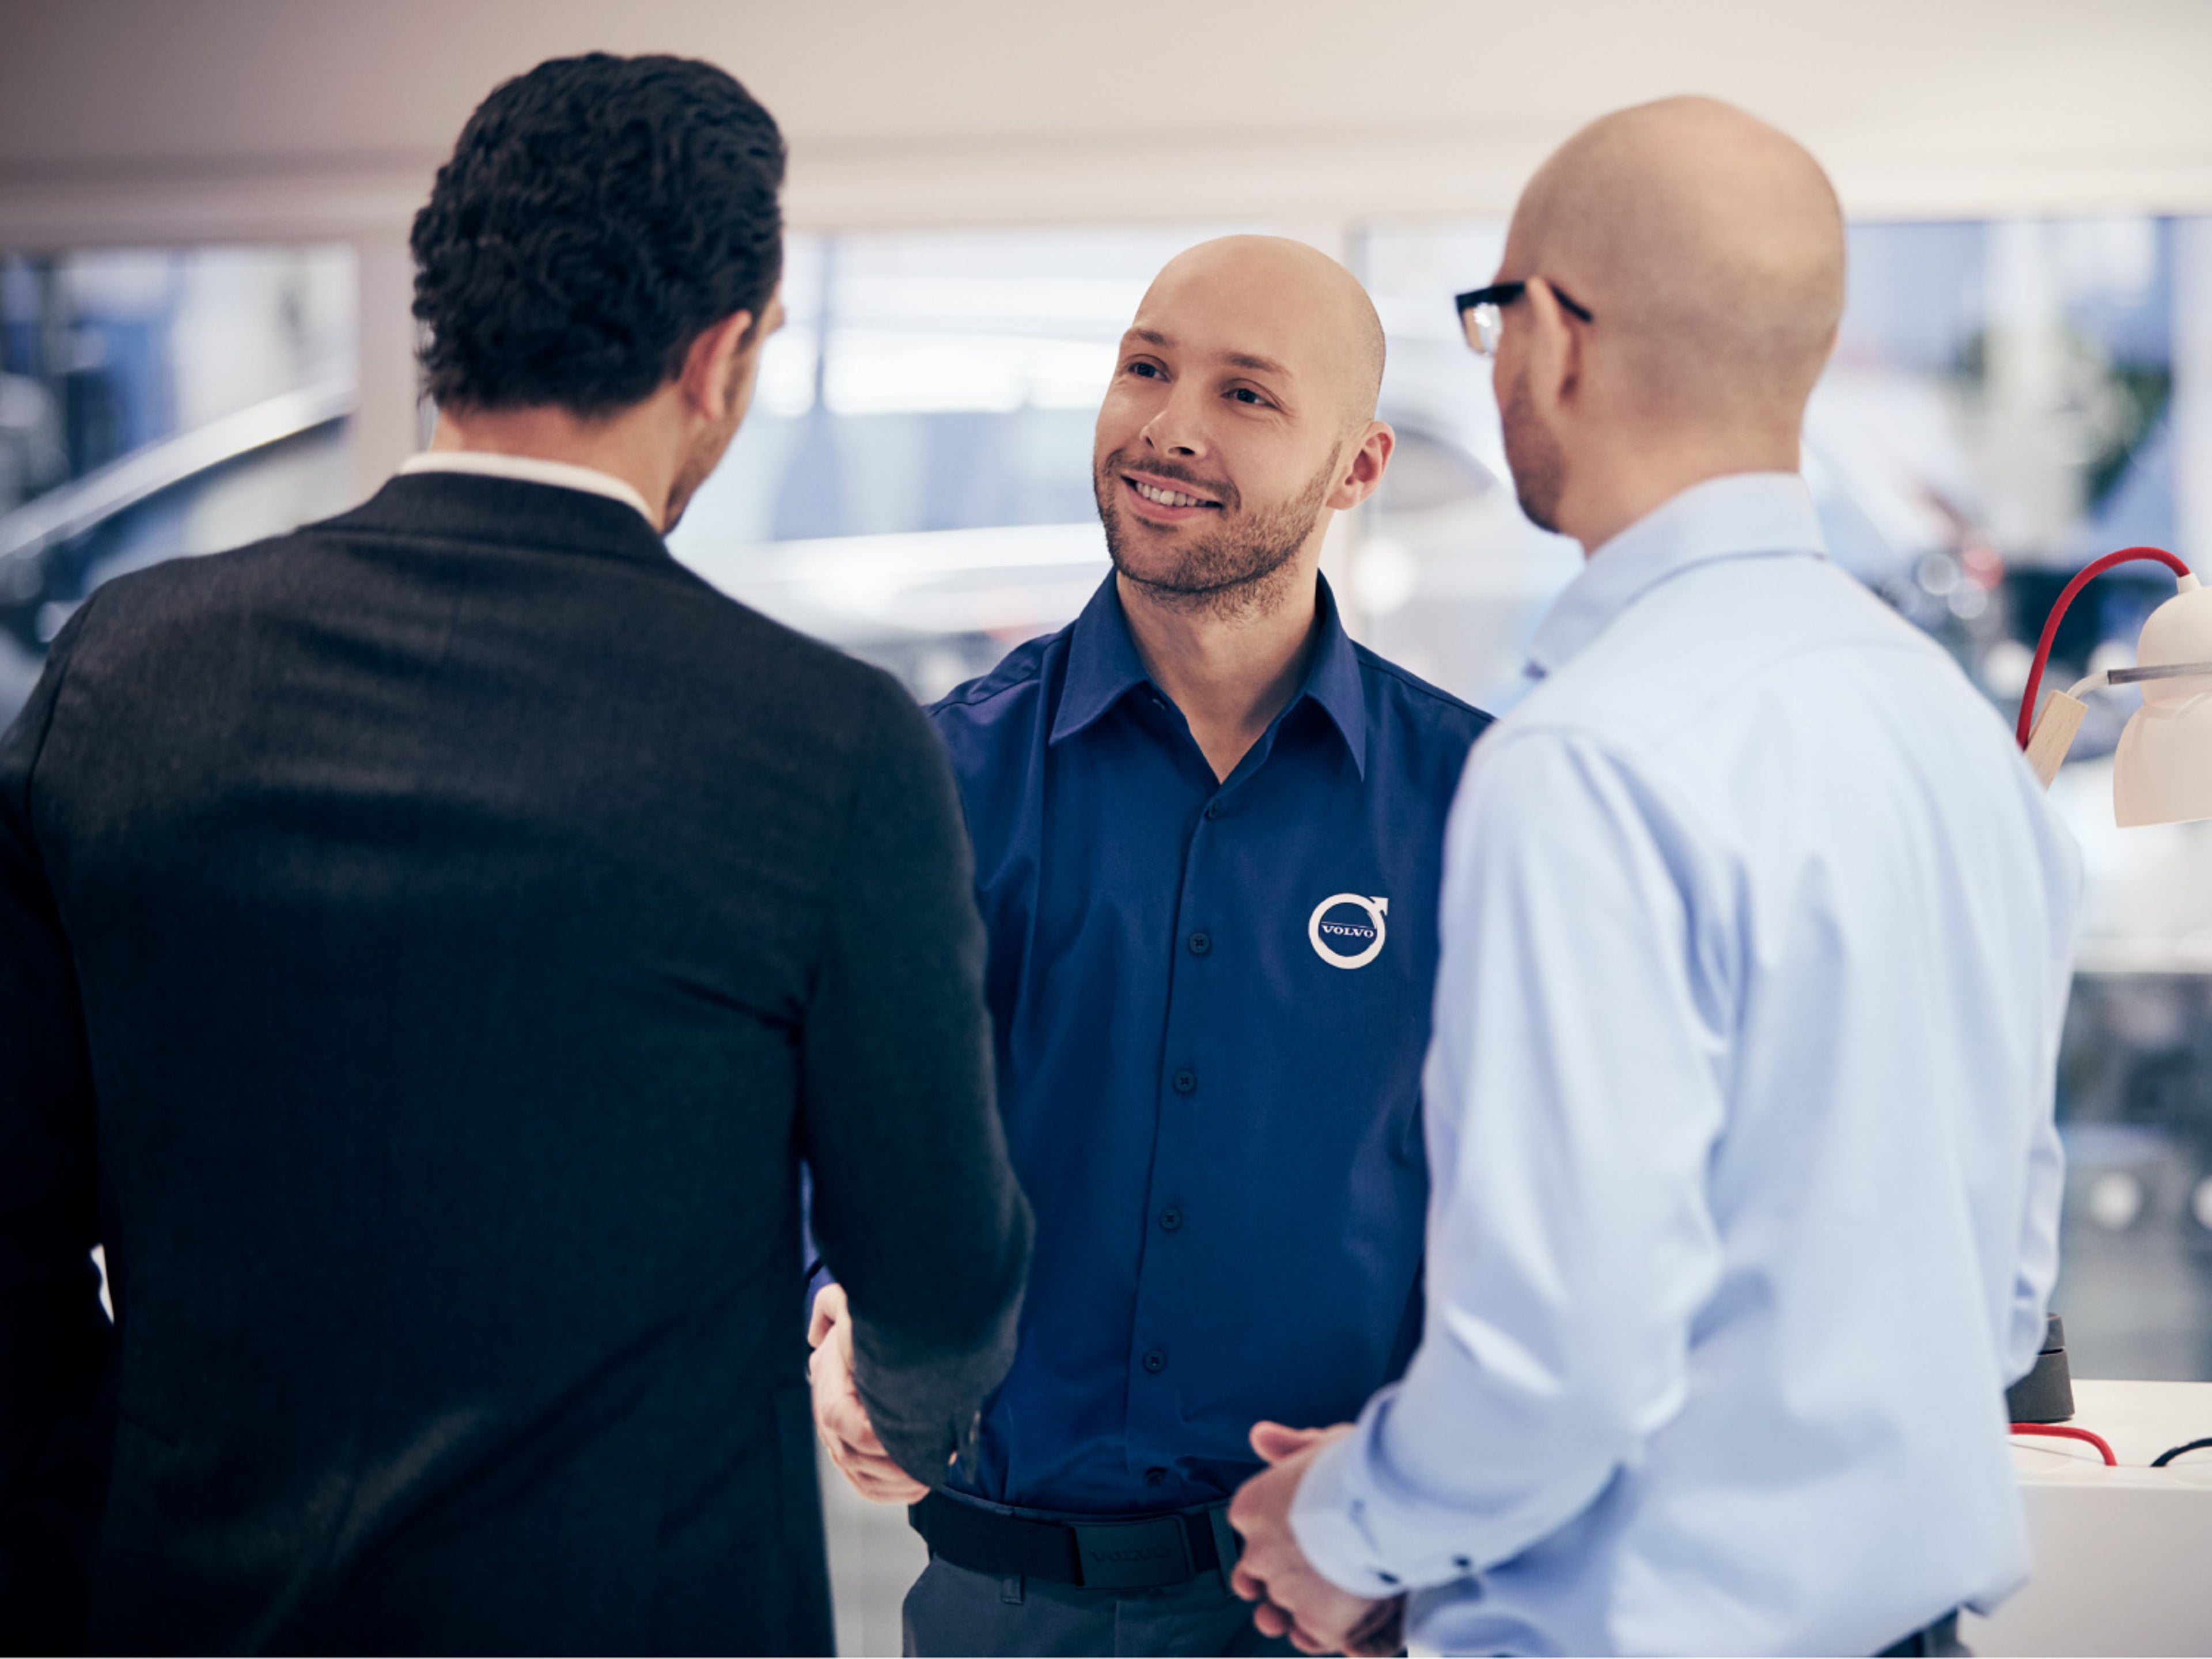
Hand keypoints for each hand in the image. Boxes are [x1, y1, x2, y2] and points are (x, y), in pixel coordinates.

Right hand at [807, 1282, 927, 1504]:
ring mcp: (836, 1436)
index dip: (875, 1436)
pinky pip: (864, 1483)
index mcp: (828, 1381)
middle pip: (853, 1456)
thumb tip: (817, 1336)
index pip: (842, 1421)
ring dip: (898, 1483)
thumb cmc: (874, 1319)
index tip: (914, 1434)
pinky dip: (890, 1492)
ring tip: (934, 1472)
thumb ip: (836, 1306)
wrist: (879, 1330)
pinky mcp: (851, 1451)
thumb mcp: (855, 1305)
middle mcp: (826, 1413)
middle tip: (940, 1456)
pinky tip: (919, 1486)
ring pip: (860, 1476)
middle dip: (898, 1465)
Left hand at [1229, 1421, 1403, 1656]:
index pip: (1250, 1529)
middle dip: (1277, 1582)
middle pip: (1258, 1577)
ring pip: (1283, 1614)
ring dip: (1299, 1615)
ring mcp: (1287, 1594)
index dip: (1272, 1536)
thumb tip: (1259, 1435)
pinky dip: (1332, 1634)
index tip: (1297, 1534)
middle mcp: (1259, 1555)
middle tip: (1308, 1578)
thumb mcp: (1322, 1445)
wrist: (1387, 1503)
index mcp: (1251, 1509)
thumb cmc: (1359, 1465)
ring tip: (1325, 1608)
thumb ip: (1289, 1447)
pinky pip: (1317, 1638)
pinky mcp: (1320, 1626)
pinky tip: (1353, 1625)